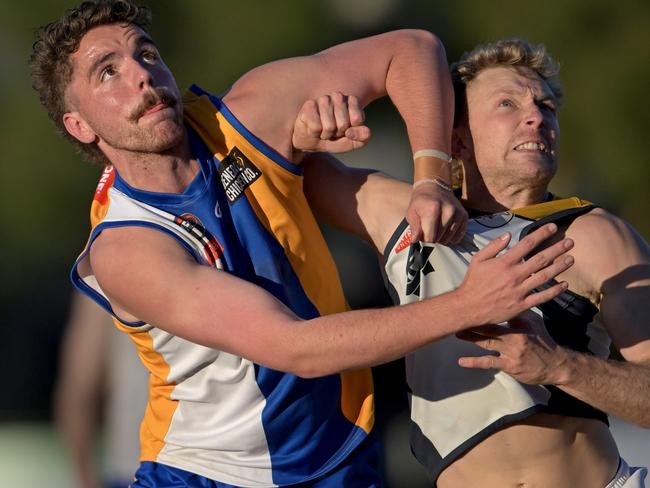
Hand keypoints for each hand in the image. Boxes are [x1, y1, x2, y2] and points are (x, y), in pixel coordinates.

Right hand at [292, 92, 370, 152]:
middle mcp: (338, 97)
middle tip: (333, 132)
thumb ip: (362, 138)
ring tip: (323, 130)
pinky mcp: (309, 105)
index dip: (351, 131)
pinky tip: (313, 128)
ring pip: (329, 126)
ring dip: (326, 134)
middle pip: (343, 124)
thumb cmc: (333, 139)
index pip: (357, 118)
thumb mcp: (352, 142)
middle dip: (338, 134)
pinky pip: (316, 127)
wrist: (311, 141)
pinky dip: (315, 133)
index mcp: (352, 102)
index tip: (346, 131)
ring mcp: (323, 99)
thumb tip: (361, 132)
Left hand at [407, 181, 467, 243]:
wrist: (434, 188)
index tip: (422, 233)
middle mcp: (448, 211)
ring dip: (441, 237)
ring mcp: (458, 213)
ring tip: (436, 227)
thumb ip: (414, 227)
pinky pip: (458, 237)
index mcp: (433, 209)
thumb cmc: (421, 203)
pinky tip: (445, 228)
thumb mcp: (412, 212)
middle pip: (439, 239)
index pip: (430, 238)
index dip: (424, 239)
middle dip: (432, 237)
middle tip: (428, 228)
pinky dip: (450, 236)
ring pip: (448, 239)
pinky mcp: (464, 216)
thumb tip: (414, 240)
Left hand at [456, 310, 570, 384]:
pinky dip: (474, 362)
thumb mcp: (533, 321)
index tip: (470, 301)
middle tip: (458, 315)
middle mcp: (515, 335)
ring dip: (471, 337)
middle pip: (490, 326)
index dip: (485, 306)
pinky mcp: (510, 365)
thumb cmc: (542, 340)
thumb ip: (519, 309)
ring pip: (487, 342)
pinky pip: (489, 362)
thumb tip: (508, 292)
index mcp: (520, 322)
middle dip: (473, 321)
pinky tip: (461, 361)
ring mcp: (512, 351)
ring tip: (456, 333)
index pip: (500, 311)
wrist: (556, 365)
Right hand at [457, 223, 574, 326]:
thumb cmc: (472, 282)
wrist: (468, 307)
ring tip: (571, 259)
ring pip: (544, 276)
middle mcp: (514, 275)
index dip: (542, 234)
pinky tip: (564, 284)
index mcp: (504, 262)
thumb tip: (508, 235)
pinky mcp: (521, 305)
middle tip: (571, 242)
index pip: (527, 244)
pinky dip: (554, 291)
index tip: (553, 227)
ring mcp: (519, 290)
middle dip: (557, 249)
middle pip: (541, 259)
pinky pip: (541, 297)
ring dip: (560, 267)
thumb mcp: (478, 260)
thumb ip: (493, 246)